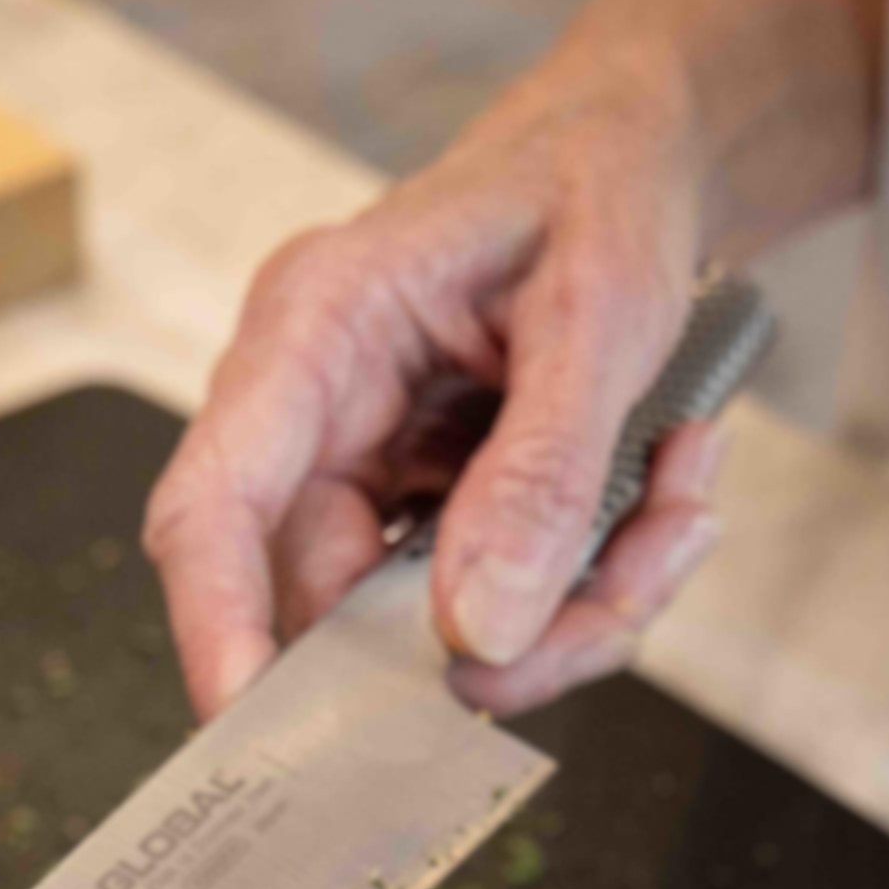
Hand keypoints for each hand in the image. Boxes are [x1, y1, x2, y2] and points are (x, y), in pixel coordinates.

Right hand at [143, 49, 723, 723]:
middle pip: (343, 611)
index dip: (217, 630)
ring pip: (437, 636)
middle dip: (498, 642)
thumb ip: (539, 476)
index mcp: (315, 335)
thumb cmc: (595, 186)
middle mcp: (323, 421)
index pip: (214, 507)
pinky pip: (502, 616)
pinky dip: (600, 587)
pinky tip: (664, 492)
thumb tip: (478, 634)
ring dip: (577, 612)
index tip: (253, 731)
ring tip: (674, 504)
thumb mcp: (598, 312)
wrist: (637, 157)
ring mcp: (380, 481)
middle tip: (619, 602)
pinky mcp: (439, 521)